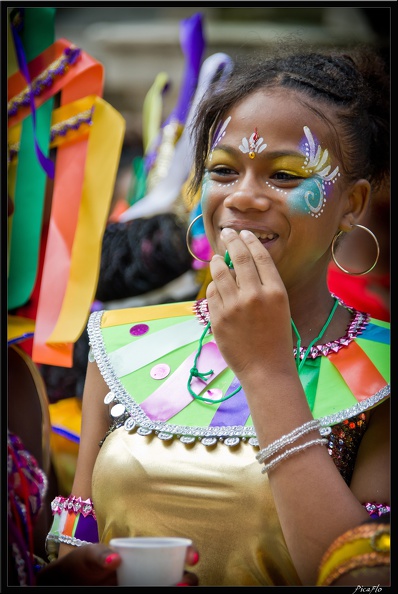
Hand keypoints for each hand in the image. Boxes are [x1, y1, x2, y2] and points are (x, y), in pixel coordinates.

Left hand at [37, 543, 199, 585]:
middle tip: (183, 584)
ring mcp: (145, 588)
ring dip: (179, 589)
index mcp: (145, 553)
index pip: (175, 550)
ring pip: (169, 589)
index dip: (188, 552)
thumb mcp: (88, 555)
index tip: (192, 557)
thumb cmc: (81, 564)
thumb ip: (100, 554)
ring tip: (176, 590)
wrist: (68, 585)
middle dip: (189, 579)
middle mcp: (151, 572)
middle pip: (181, 575)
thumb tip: (116, 559)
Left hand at [207, 228, 292, 378]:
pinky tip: (217, 286)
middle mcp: (254, 296)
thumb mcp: (280, 307)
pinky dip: (214, 286)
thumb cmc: (276, 337)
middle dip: (231, 240)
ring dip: (217, 261)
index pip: (260, 255)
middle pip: (239, 257)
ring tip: (217, 259)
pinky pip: (212, 293)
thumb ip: (264, 285)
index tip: (243, 233)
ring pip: (220, 272)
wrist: (266, 368)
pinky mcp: (218, 318)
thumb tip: (241, 261)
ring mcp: (234, 307)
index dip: (250, 240)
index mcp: (275, 292)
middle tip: (227, 233)